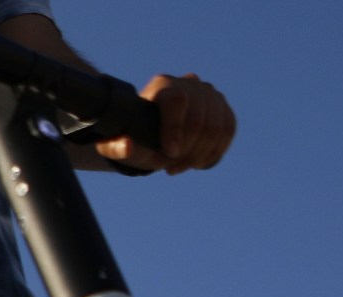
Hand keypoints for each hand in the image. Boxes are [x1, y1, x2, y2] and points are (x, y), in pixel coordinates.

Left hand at [101, 73, 234, 174]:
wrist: (149, 130)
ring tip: (180, 167)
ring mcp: (209, 94)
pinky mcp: (222, 107)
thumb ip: (115, 147)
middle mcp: (189, 83)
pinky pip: (228, 130)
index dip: (175, 130)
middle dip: (186, 151)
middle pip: (199, 120)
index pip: (177, 101)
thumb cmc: (131, 135)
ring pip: (217, 128)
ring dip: (199, 155)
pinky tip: (198, 163)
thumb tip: (127, 145)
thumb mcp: (114, 144)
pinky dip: (215, 151)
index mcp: (162, 85)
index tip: (169, 154)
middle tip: (169, 167)